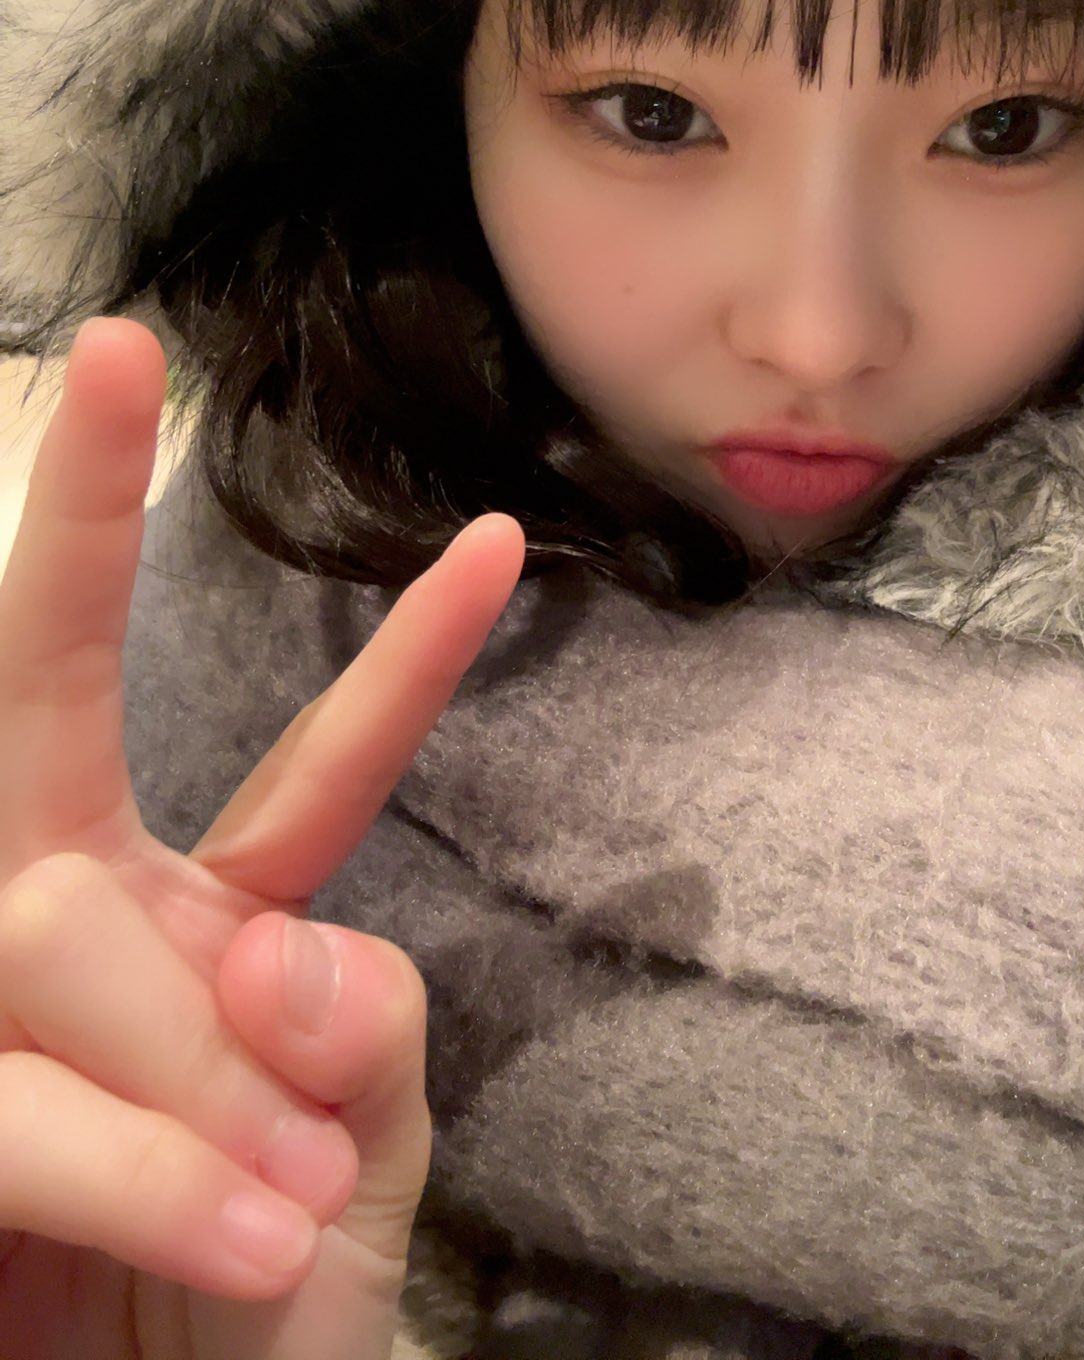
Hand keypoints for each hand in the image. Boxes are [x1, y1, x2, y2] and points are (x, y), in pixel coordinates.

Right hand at [0, 315, 525, 1359]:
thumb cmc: (258, 1322)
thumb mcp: (355, 1175)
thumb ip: (358, 1036)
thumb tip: (287, 946)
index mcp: (204, 927)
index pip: (313, 773)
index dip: (404, 666)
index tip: (499, 541)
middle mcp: (70, 921)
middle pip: (52, 691)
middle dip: (78, 524)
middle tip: (115, 356)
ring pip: (71, 926)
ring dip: (201, 1087)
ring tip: (287, 1225)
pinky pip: (19, 1096)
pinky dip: (148, 1166)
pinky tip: (248, 1239)